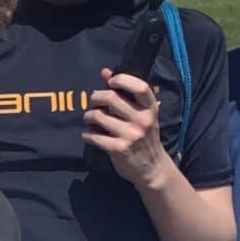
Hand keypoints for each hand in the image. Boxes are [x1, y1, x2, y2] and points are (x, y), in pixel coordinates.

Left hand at [83, 70, 167, 187]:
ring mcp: (131, 135)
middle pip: (111, 98)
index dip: (122, 79)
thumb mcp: (142, 115)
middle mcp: (143, 120)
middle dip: (96, 97)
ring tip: (90, 119)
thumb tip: (105, 72)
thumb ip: (126, 94)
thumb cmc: (145, 137)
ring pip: (98, 116)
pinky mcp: (119, 149)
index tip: (110, 82)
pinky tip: (89, 135)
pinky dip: (87, 135)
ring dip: (89, 116)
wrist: (152, 168)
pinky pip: (94, 136)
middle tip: (94, 102)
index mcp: (150, 109)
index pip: (139, 86)